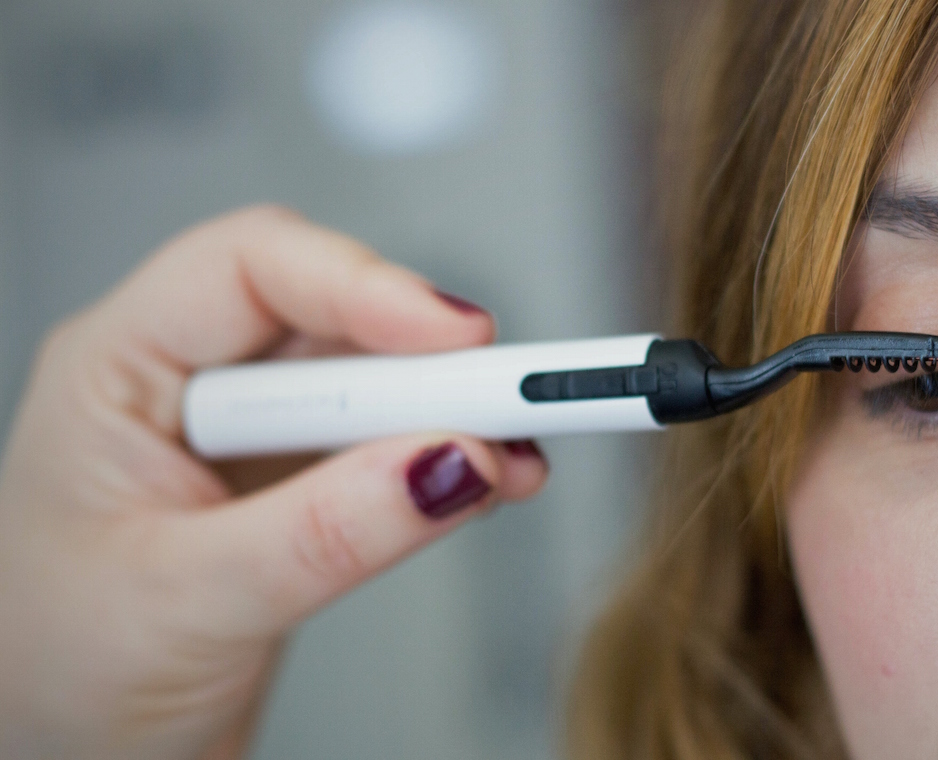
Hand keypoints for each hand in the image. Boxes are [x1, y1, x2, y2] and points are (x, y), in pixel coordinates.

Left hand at [0, 206, 547, 758]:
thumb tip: (446, 462)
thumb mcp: (189, 601)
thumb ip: (323, 532)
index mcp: (116, 367)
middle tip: (512, 401)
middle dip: (427, 362)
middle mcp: (188, 380)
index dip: (363, 285)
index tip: (458, 336)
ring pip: (371, 377)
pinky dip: (448, 458)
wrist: (68, 750)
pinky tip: (490, 480)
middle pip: (329, 318)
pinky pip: (387, 440)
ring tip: (514, 454)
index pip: (249, 270)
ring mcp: (248, 432)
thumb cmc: (60, 670)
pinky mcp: (298, 479)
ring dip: (451, 410)